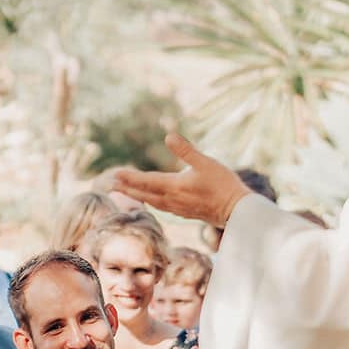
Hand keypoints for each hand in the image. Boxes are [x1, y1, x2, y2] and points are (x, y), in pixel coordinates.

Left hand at [114, 134, 251, 226]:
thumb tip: (169, 136)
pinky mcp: (185, 212)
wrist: (236, 211)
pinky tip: (152, 200)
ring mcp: (178, 208)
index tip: (115, 174)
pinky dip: (151, 201)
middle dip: (127, 188)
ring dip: (137, 196)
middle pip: (144, 194)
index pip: (146, 181)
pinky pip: (162, 207)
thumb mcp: (205, 163)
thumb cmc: (223, 185)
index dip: (129, 178)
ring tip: (126, 192)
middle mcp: (172, 200)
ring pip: (152, 201)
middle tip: (112, 184)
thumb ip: (186, 150)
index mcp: (174, 186)